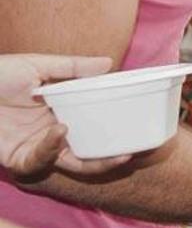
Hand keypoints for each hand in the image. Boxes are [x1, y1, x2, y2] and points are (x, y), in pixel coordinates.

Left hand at [0, 54, 131, 176]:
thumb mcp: (36, 65)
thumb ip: (72, 67)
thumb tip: (109, 63)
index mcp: (61, 112)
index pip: (94, 125)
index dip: (114, 130)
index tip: (136, 127)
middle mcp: (53, 133)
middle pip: (89, 152)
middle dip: (112, 158)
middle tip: (132, 152)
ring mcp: (37, 147)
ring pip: (72, 164)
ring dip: (94, 161)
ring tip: (115, 152)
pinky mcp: (18, 158)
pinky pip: (42, 160)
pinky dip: (53, 147)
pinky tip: (60, 131)